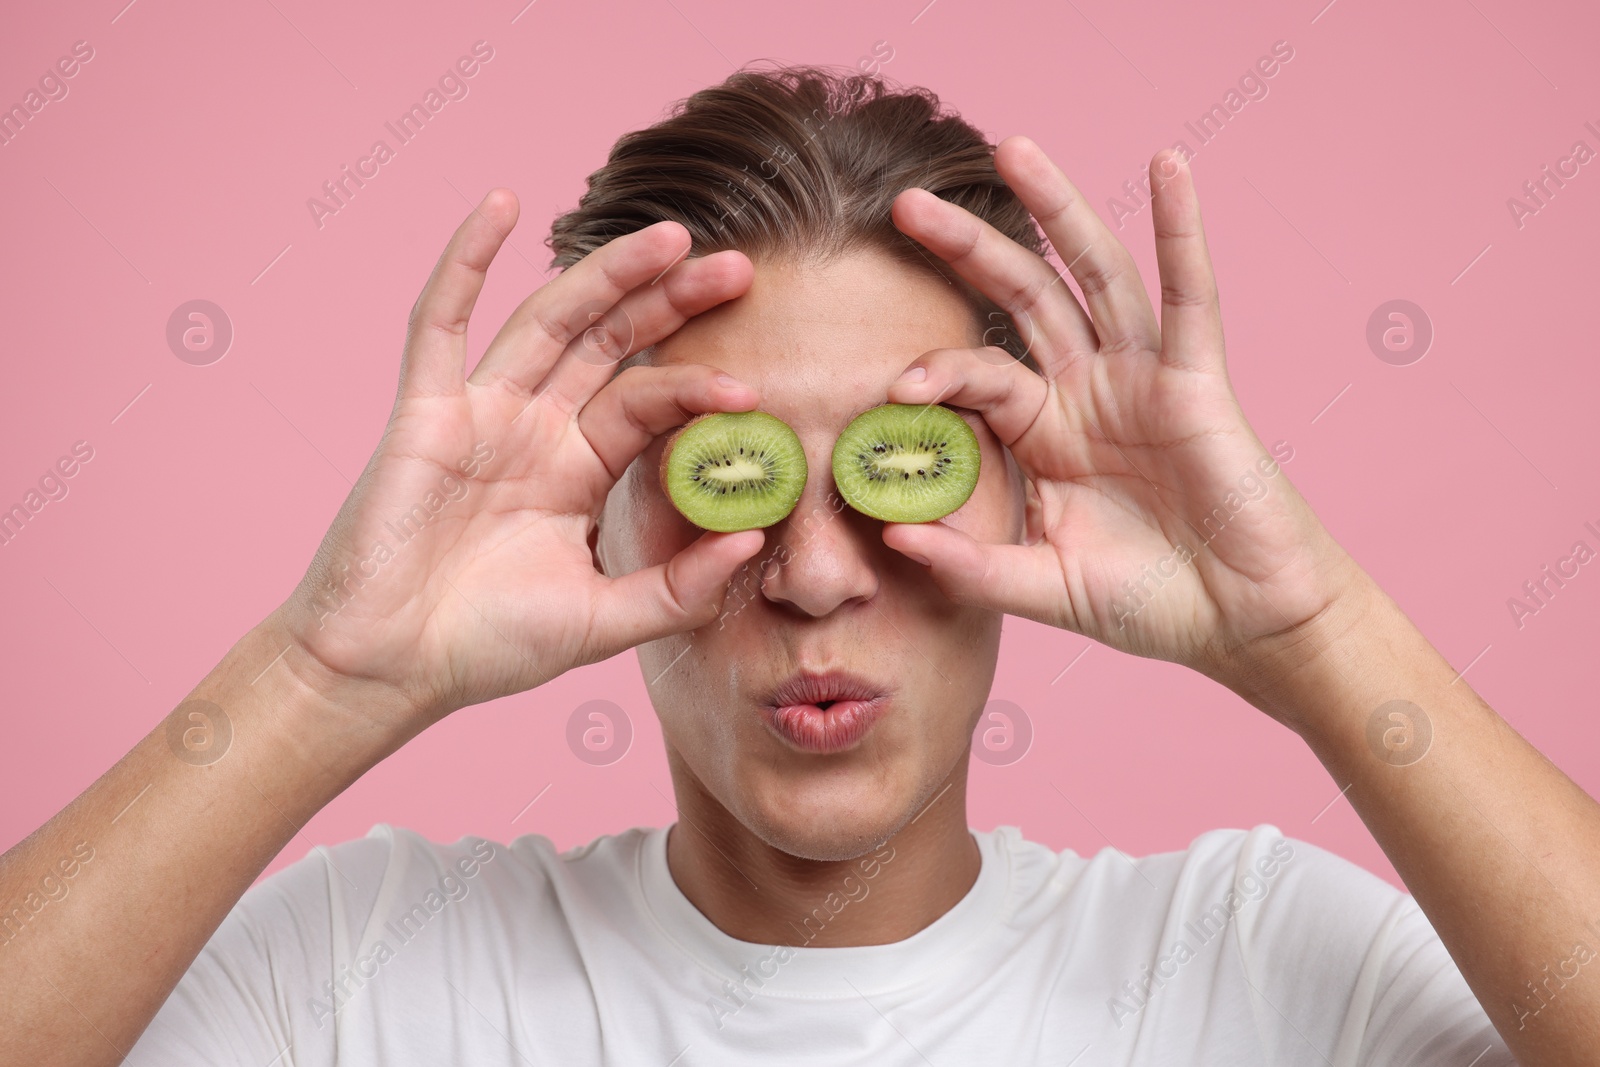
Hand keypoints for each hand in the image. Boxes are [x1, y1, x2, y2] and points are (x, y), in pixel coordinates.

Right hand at [271, 191, 764, 735]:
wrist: (387, 669)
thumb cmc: (487, 647)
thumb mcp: (602, 621)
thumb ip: (678, 588)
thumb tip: (753, 539)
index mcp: (577, 468)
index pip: (646, 401)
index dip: (694, 387)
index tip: (750, 390)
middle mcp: (535, 427)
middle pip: (612, 342)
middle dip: (671, 301)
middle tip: (738, 267)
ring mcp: (480, 412)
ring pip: (549, 320)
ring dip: (605, 272)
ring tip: (669, 234)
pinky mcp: (424, 410)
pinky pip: (439, 322)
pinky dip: (464, 261)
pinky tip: (501, 203)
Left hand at [882, 137, 1362, 681]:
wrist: (1241, 624)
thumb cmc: (1148, 603)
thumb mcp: (1045, 587)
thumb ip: (971, 566)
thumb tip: (891, 537)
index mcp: (1042, 434)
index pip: (976, 376)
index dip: (936, 371)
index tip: (894, 390)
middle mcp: (1085, 392)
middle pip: (1019, 298)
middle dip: (967, 248)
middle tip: (908, 204)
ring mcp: (1141, 378)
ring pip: (1092, 276)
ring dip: (1057, 210)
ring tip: (1013, 150)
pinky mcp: (1198, 380)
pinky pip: (1191, 295)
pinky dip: (1182, 230)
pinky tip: (1168, 168)